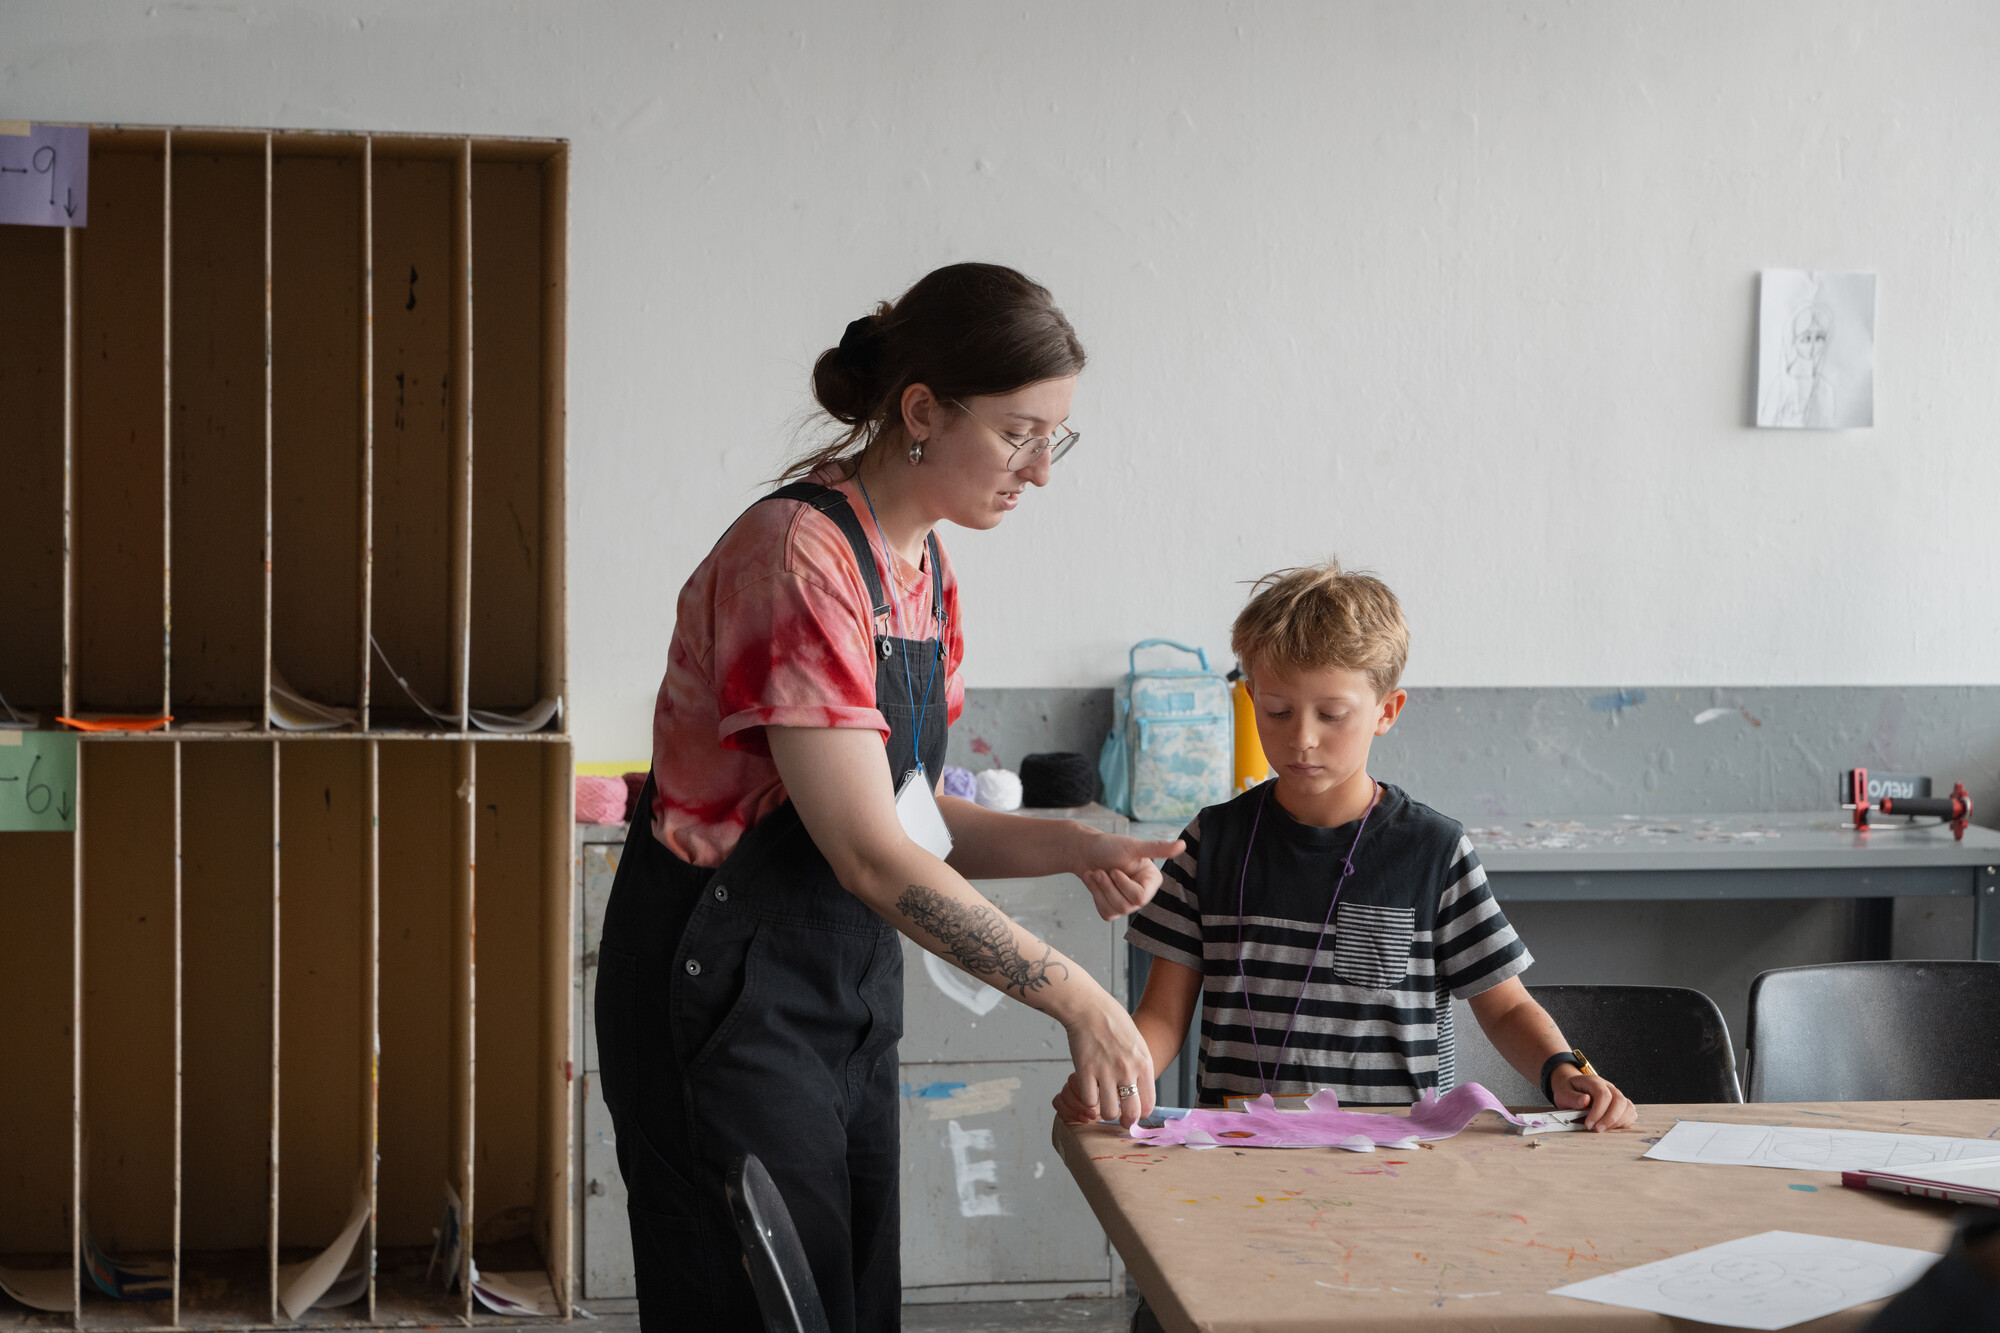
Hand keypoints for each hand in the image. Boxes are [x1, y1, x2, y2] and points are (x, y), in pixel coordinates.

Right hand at [1061, 991, 1156, 1127]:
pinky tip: (1088, 1091)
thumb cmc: (1113, 1022)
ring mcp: (1107, 1071)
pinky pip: (1089, 1100)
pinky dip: (1087, 1100)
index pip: (1148, 1104)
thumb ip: (1140, 1067)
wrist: (1089, 1008)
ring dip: (1104, 1112)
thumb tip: (1139, 1089)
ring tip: (1102, 1104)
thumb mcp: (1137, 1043)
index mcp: (1144, 1063)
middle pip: (1131, 1113)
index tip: (1133, 1113)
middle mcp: (1128, 1070)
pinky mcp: (1086, 1070)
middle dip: (1125, 1122)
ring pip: (1108, 1112)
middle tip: (1119, 1119)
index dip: (1140, 1114)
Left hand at [1074, 834, 1184, 920]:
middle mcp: (1143, 893)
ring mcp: (1128, 903)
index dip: (1124, 886)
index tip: (1114, 870)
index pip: (1141, 897)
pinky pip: (1106, 913)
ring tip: (1095, 873)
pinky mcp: (1113, 908)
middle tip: (1100, 871)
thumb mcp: (1133, 846)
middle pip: (1126, 906)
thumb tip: (1183, 845)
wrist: (1085, 852)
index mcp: (1151, 880)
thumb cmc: (1109, 846)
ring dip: (1099, 890)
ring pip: (1114, 910)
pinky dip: (1095, 895)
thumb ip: (1157, 848)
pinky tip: (1092, 881)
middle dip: (1108, 887)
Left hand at [1553, 1069, 1635, 1130]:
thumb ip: (1572, 1097)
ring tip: (1603, 1129)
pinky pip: (1630, 1112)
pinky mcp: (1620, 1105)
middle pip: (1619, 1101)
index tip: (1589, 1124)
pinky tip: (1611, 1127)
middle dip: (1610, 1119)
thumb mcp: (1563, 1093)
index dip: (1598, 1112)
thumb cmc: (1568, 1091)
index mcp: (1594, 1082)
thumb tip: (1585, 1100)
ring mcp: (1616, 1095)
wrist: (1571, 1087)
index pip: (1603, 1095)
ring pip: (1628, 1107)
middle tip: (1597, 1129)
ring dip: (1618, 1121)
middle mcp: (1608, 1087)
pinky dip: (1624, 1122)